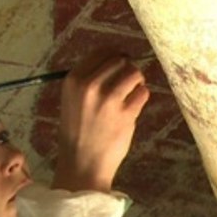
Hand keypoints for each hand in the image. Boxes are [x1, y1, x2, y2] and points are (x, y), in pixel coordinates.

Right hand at [52, 51, 149, 192]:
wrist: (82, 163)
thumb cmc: (78, 132)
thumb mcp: (73, 100)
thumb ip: (89, 80)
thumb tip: (116, 60)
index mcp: (74, 80)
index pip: (101, 52)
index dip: (116, 56)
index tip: (121, 64)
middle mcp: (90, 86)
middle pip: (120, 61)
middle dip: (127, 69)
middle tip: (128, 83)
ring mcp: (109, 99)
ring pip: (134, 73)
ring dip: (137, 82)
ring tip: (131, 94)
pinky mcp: (125, 113)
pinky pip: (143, 93)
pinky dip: (141, 97)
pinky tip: (133, 108)